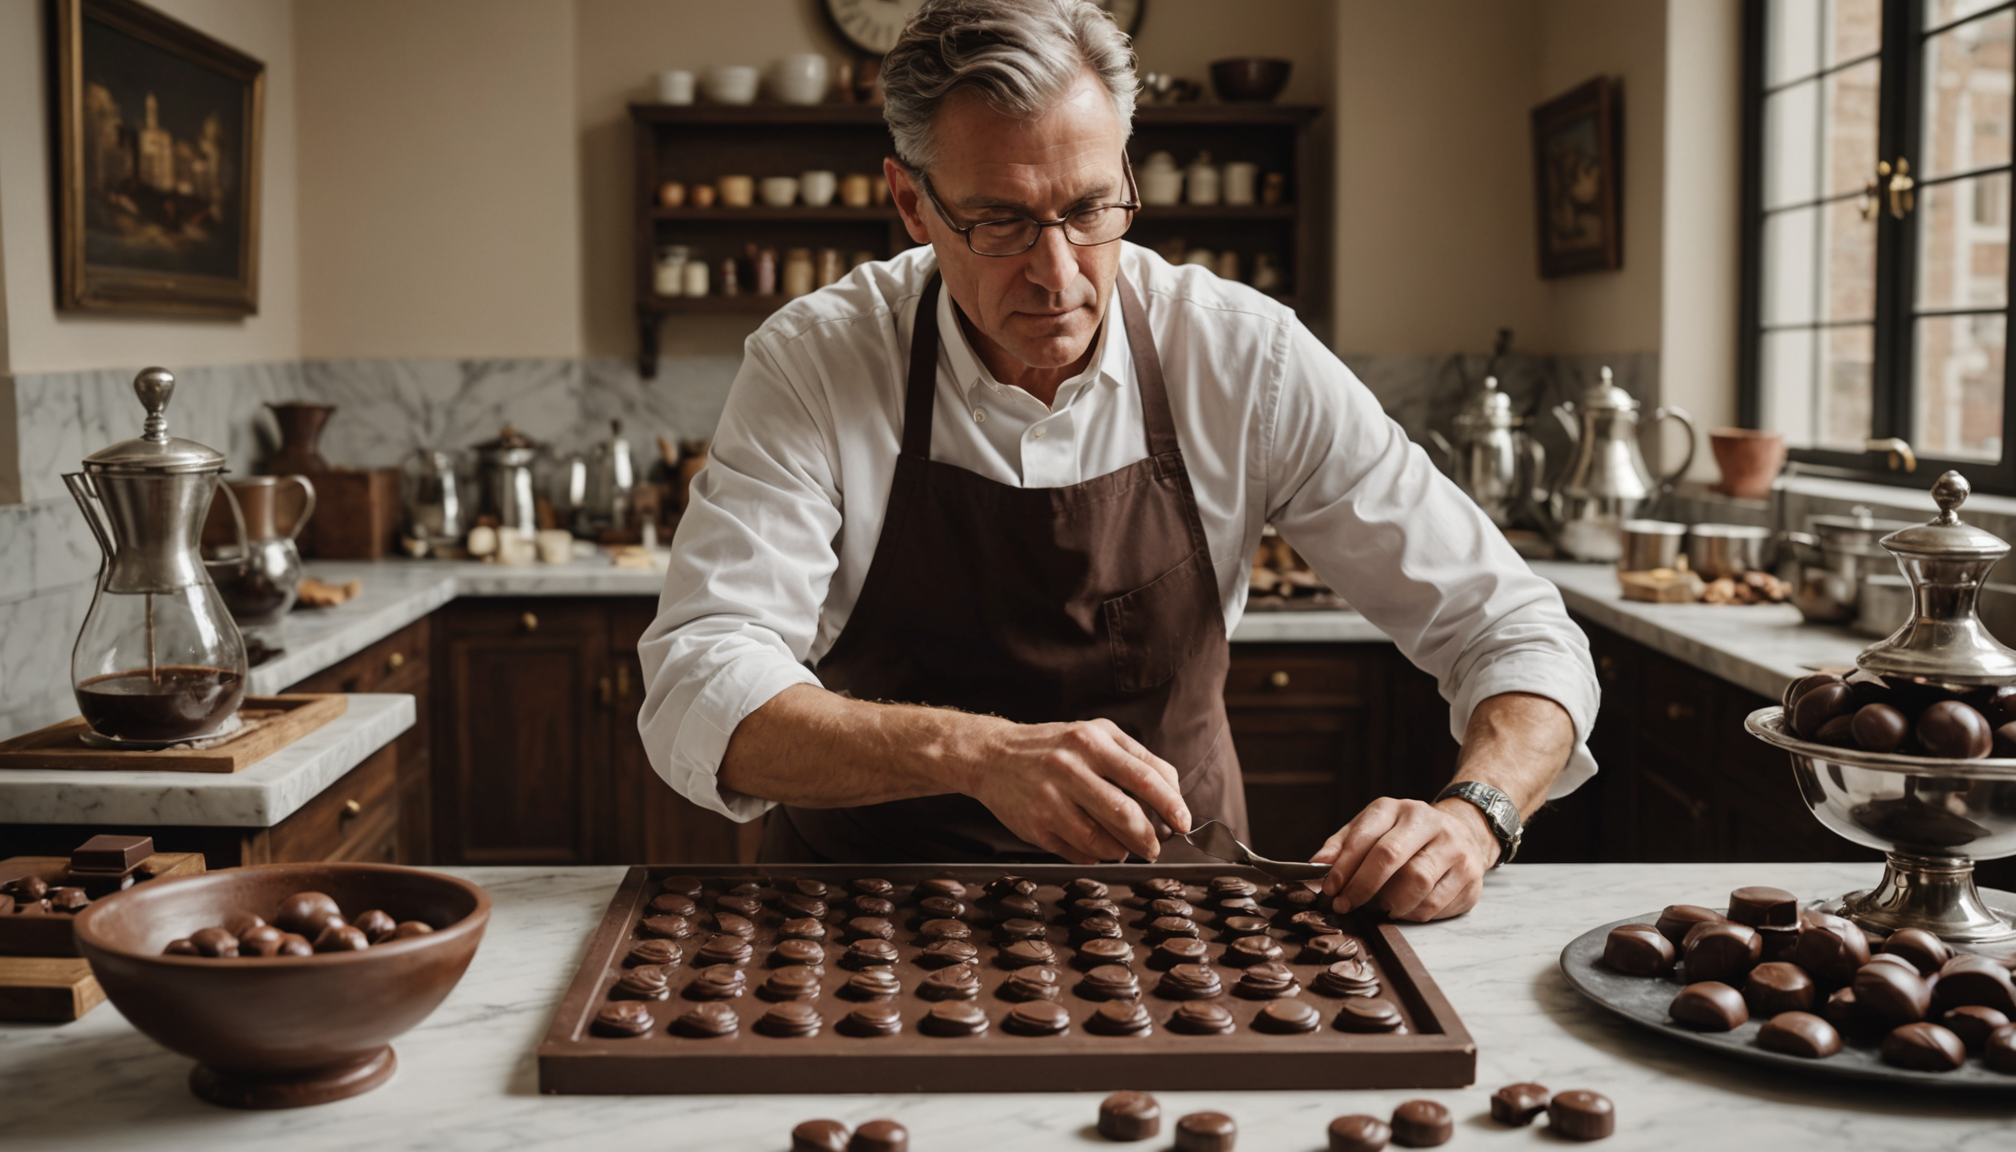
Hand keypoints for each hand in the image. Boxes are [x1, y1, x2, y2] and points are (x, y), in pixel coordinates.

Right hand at [963, 718, 1191, 863]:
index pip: (1145, 776)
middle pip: (1125, 812)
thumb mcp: (1094, 735)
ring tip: (1126, 848)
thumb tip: (1172, 793)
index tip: (1184, 822)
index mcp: (1092, 741)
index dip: (1171, 804)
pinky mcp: (1035, 825)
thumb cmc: (1054, 747)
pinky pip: (1077, 851)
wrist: (992, 756)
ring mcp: (1049, 798)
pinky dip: (1096, 855)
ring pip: (1100, 839)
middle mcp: (1069, 767)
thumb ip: (1134, 758)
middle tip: (1157, 846)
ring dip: (1122, 850)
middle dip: (1150, 837)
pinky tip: (1099, 849)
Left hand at [1309, 796, 1498, 921]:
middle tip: (1345, 905)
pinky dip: (1412, 913)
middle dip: (1362, 887)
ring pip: (1414, 883)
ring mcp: (1454, 848)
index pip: (1366, 837)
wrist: (1464, 832)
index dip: (1344, 867)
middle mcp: (1429, 822)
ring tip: (1381, 905)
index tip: (1330, 889)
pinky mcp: (1470, 875)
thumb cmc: (1405, 836)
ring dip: (1389, 902)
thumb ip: (1343, 845)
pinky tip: (1404, 908)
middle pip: (1390, 857)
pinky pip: (1434, 904)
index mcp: (1398, 809)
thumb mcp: (1373, 829)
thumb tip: (1316, 865)